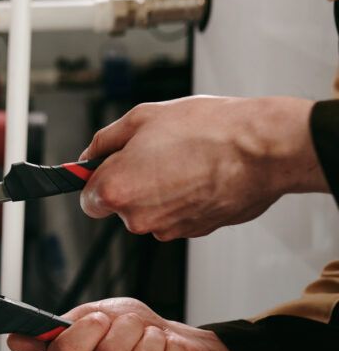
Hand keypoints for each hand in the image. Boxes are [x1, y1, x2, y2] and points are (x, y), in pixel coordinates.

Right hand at [8, 298, 244, 350]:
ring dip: (154, 339)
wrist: (167, 343)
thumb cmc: (127, 332)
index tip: (101, 319)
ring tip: (152, 340)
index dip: (89, 329)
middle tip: (132, 327)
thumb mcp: (88, 318)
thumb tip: (15, 341)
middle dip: (129, 327)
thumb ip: (54, 329)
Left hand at [79, 96, 327, 239]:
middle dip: (132, 182)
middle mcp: (138, 217)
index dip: (98, 180)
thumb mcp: (143, 118)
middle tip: (157, 153)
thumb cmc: (208, 130)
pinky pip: (177, 215)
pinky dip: (184, 199)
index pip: (88, 198)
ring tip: (186, 160)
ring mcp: (167, 229)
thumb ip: (106, 140)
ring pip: (150, 211)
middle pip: (120, 205)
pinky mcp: (194, 232)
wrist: (262, 149)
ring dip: (160, 190)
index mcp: (117, 189)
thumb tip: (90, 153)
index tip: (109, 167)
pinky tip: (201, 175)